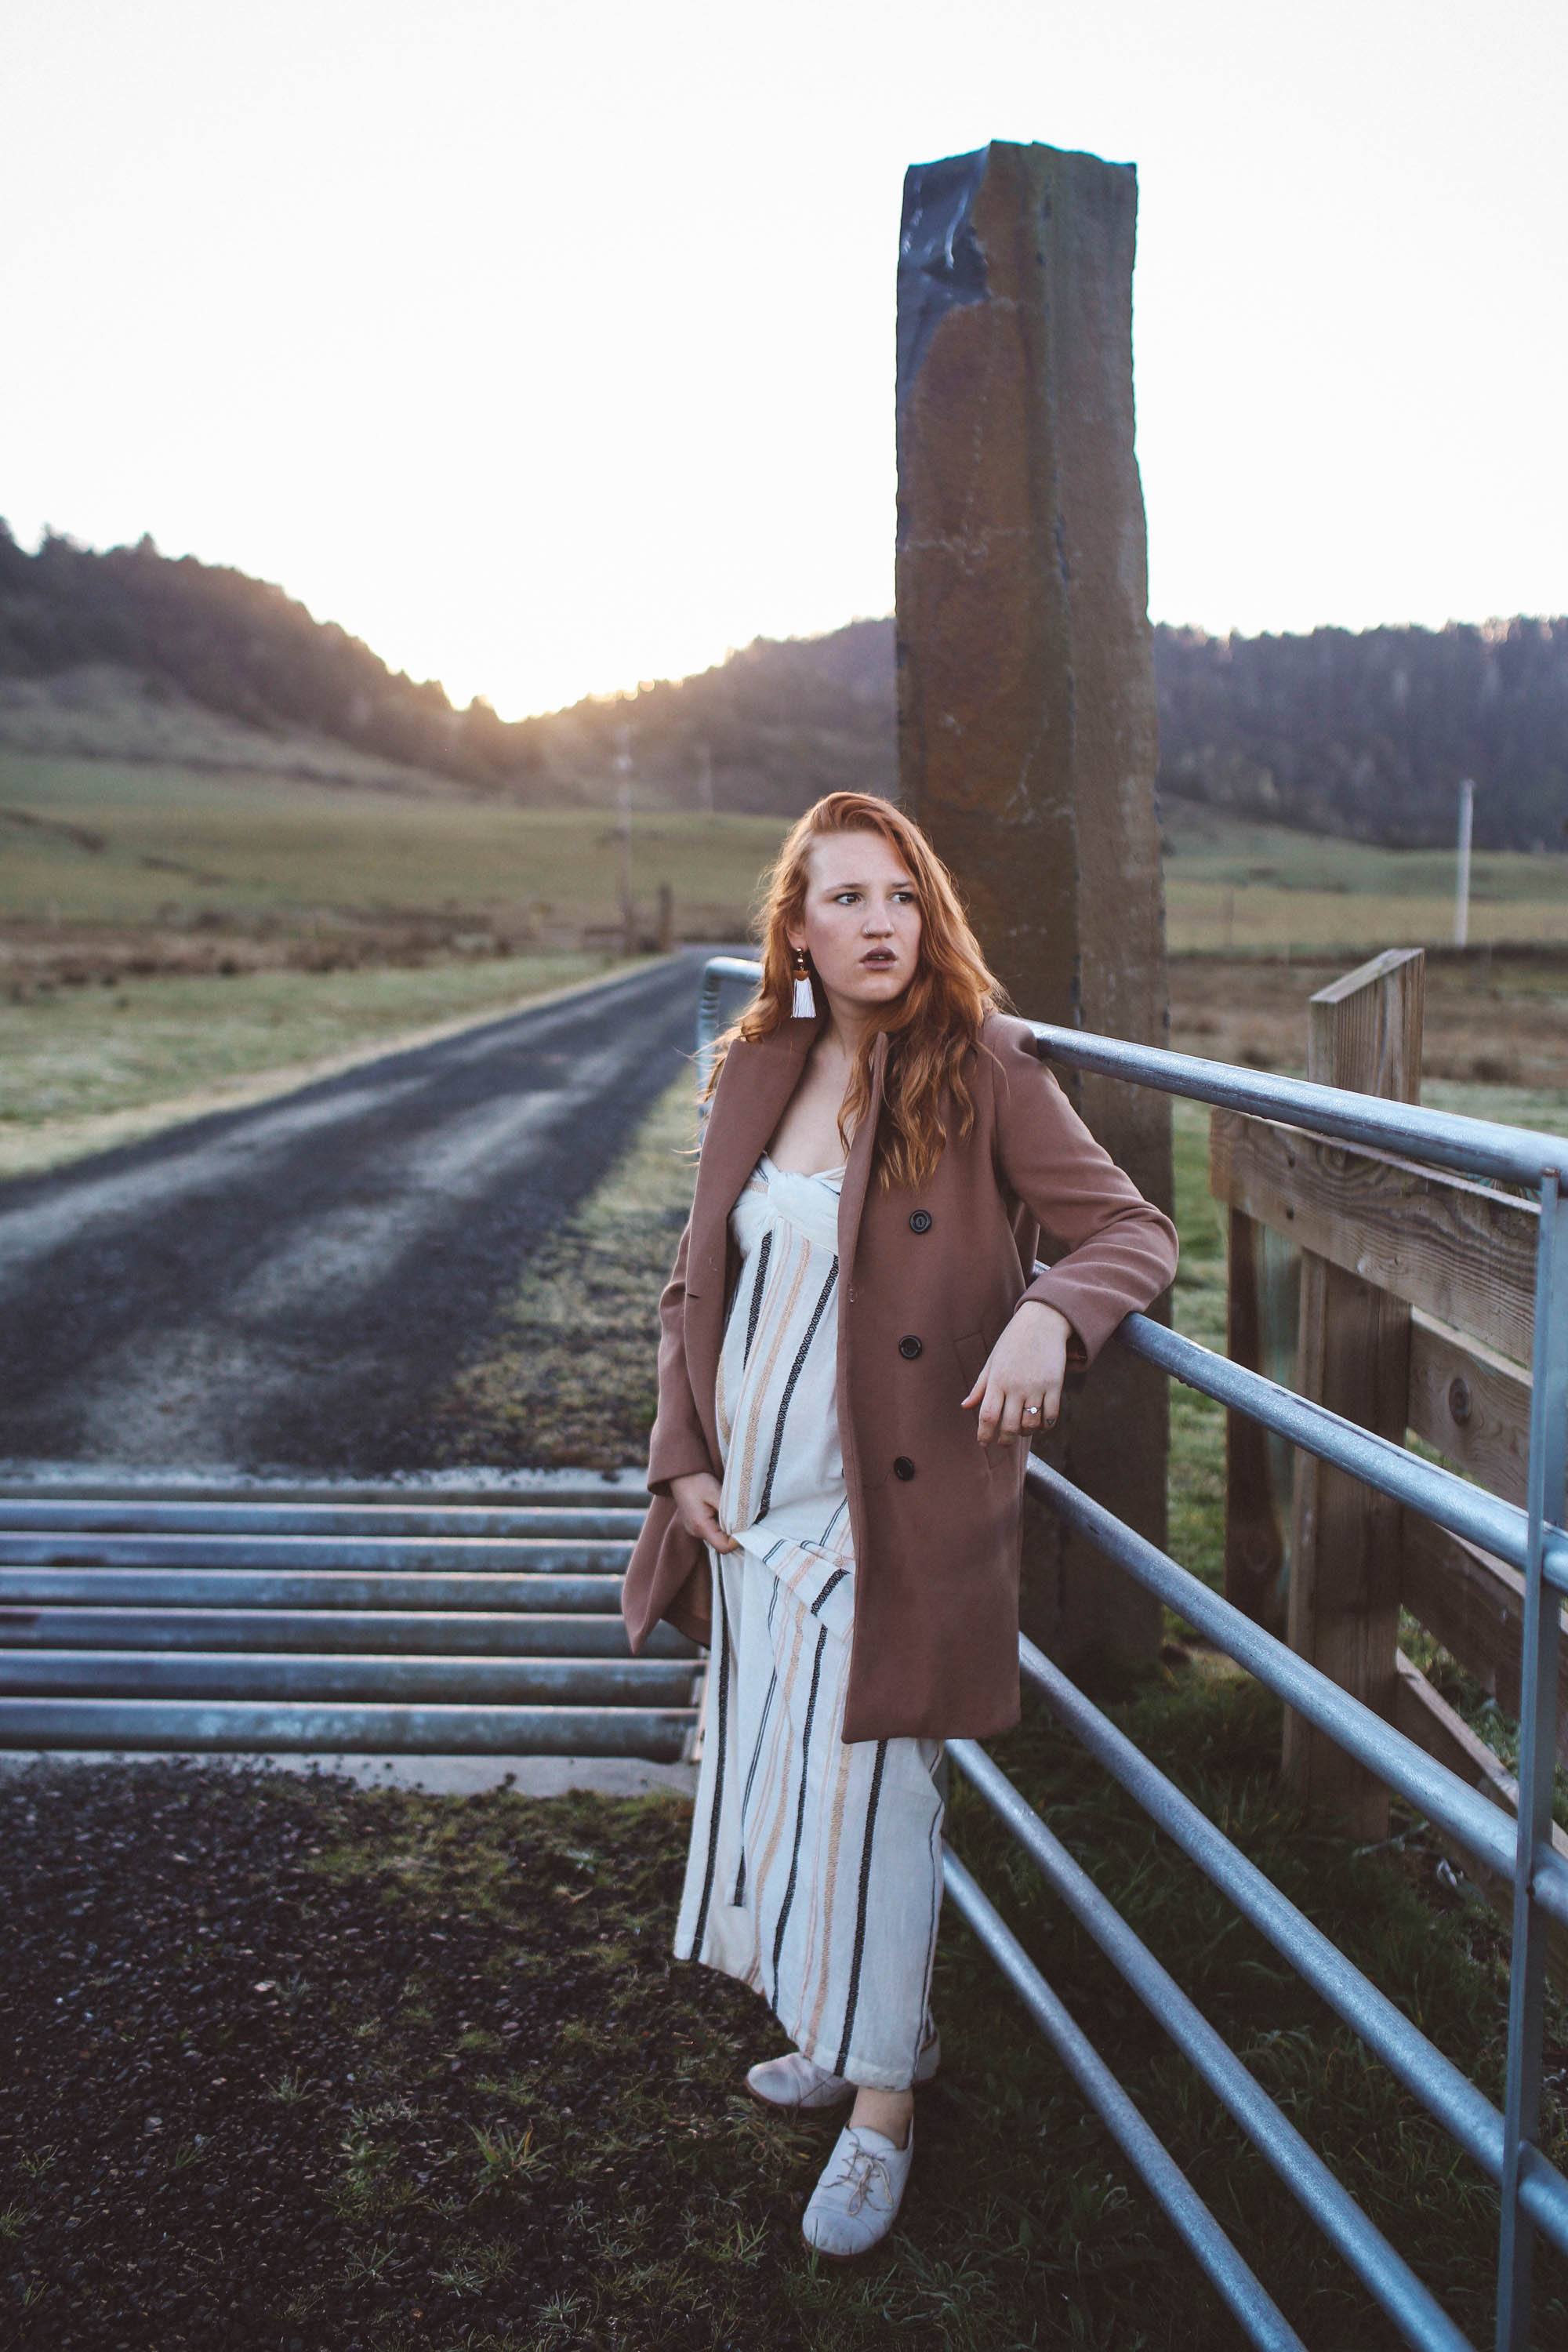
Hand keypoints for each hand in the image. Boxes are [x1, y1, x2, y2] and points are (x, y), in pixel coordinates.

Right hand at [669, 1470, 740, 1551]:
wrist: (680, 1474)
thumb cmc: (696, 1481)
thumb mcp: (716, 1493)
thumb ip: (731, 1511)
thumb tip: (746, 1524)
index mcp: (701, 1526)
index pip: (723, 1547)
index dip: (737, 1541)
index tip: (747, 1527)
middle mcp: (696, 1532)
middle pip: (721, 1543)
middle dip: (734, 1533)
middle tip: (744, 1519)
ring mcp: (694, 1529)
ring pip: (717, 1537)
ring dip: (728, 1528)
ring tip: (733, 1512)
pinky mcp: (695, 1525)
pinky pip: (712, 1530)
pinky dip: (721, 1524)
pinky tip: (723, 1511)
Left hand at [960, 1302, 1074, 1444]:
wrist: (1042, 1321)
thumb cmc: (1013, 1341)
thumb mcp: (993, 1361)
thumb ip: (980, 1387)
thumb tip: (965, 1406)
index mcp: (997, 1380)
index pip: (987, 1416)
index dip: (984, 1434)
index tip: (983, 1442)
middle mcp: (1015, 1386)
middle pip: (1009, 1426)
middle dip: (1005, 1440)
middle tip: (1004, 1442)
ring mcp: (1036, 1386)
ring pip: (1031, 1424)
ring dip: (1026, 1433)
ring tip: (1023, 1430)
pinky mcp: (1055, 1385)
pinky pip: (1051, 1415)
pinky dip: (1046, 1425)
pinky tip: (1041, 1423)